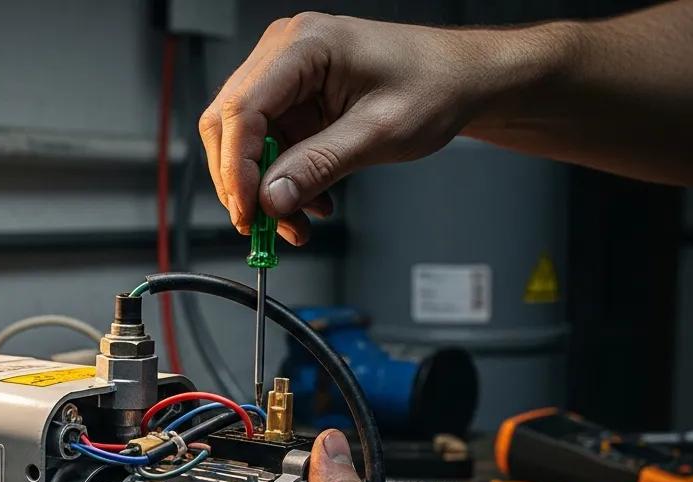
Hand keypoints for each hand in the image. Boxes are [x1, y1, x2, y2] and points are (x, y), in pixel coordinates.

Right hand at [201, 13, 509, 244]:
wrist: (462, 78)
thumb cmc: (434, 85)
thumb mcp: (378, 134)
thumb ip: (319, 166)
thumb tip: (271, 198)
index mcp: (305, 44)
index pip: (243, 108)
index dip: (236, 167)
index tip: (248, 210)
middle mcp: (287, 51)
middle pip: (231, 122)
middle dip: (244, 181)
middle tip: (261, 225)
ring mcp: (288, 72)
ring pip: (246, 138)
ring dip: (266, 185)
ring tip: (297, 220)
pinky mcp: (297, 95)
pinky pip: (272, 141)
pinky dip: (284, 177)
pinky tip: (311, 199)